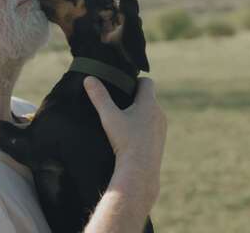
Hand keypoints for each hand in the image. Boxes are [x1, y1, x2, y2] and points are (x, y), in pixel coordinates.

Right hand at [83, 76, 166, 205]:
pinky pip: (152, 127)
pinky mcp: (160, 140)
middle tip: (118, 102)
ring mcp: (161, 128)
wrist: (139, 170)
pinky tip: (130, 135)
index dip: (135, 81)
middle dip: (135, 97)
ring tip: (123, 119)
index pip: (147, 82)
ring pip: (151, 113)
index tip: (123, 85)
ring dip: (139, 113)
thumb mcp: (109, 117)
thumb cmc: (125, 141)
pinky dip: (143, 126)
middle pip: (148, 97)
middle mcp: (159, 113)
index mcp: (149, 103)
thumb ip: (99, 97)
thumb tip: (88, 79)